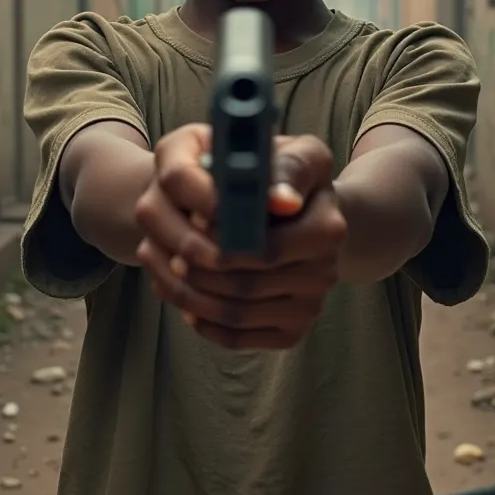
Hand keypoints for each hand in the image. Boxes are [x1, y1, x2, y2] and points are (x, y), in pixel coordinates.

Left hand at [134, 130, 345, 350]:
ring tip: (166, 271)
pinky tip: (185, 299)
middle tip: (168, 252)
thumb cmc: (287, 175)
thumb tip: (281, 201)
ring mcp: (309, 307)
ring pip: (235, 315)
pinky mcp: (291, 331)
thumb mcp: (294, 155)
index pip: (264, 250)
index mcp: (328, 229)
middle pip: (244, 287)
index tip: (189, 223)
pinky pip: (239, 339)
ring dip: (192, 297)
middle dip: (199, 271)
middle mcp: (325, 274)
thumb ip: (285, 169)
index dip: (219, 242)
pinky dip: (204, 323)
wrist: (306, 211)